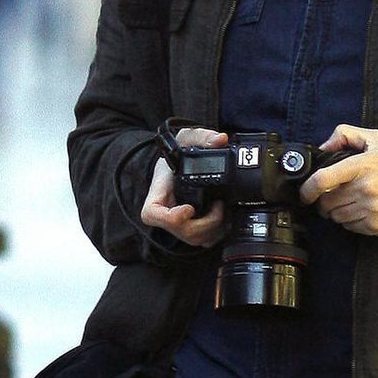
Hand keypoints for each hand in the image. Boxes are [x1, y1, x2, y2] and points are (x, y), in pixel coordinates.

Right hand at [141, 126, 227, 248]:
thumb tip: (219, 140)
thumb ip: (201, 136)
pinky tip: (225, 218)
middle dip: (206, 222)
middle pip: (183, 232)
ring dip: (215, 227)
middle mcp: (165, 216)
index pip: (153, 215)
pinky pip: (206, 241)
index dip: (172, 217)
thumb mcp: (185, 138)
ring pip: (196, 240)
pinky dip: (219, 232)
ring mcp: (179, 228)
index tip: (188, 208)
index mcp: (156, 196)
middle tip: (219, 205)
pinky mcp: (192, 233)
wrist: (179, 168)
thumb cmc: (177, 156)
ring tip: (223, 208)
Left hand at [300, 125, 377, 238]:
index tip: (305, 192)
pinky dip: (349, 220)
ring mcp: (370, 210)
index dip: (308, 188)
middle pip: (326, 202)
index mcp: (363, 166)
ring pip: (335, 216)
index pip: (324, 179)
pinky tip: (361, 210)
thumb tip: (324, 147)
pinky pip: (349, 227)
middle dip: (323, 200)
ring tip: (350, 200)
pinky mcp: (375, 227)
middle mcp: (365, 190)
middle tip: (332, 194)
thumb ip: (347, 135)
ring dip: (335, 211)